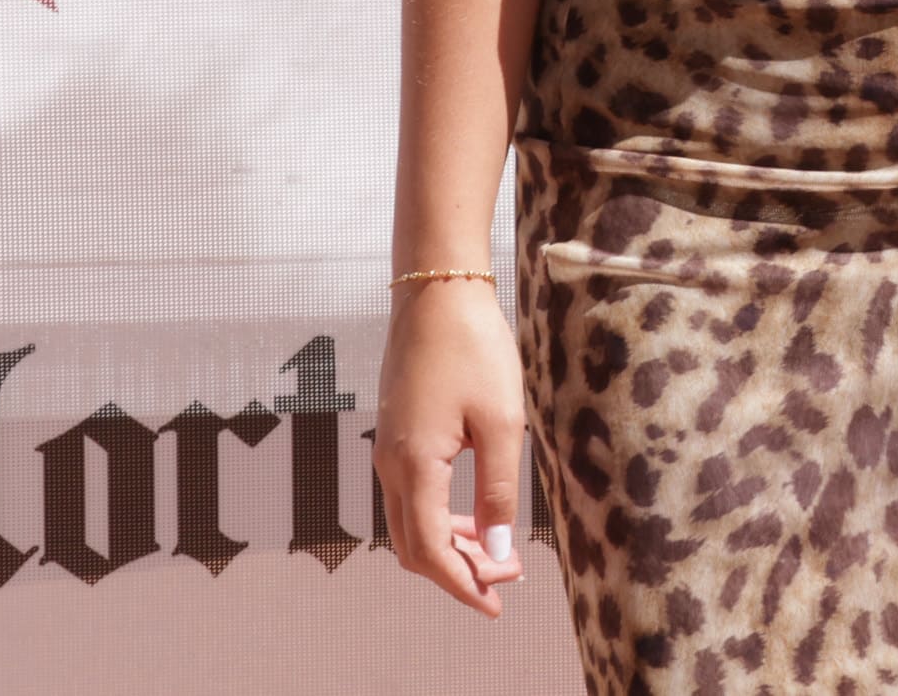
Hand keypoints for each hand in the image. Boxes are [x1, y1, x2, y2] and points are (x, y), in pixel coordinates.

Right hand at [374, 282, 529, 615]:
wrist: (437, 292)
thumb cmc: (474, 348)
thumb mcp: (501, 421)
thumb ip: (498, 489)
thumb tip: (498, 550)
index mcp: (414, 466)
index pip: (431, 552)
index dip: (462, 585)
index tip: (496, 605)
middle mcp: (390, 466)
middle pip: (415, 547)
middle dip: (459, 571)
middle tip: (508, 578)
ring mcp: (389, 451)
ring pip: (412, 524)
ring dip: (452, 547)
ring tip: (499, 554)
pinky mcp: (397, 436)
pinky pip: (413, 497)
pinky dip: (442, 518)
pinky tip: (477, 516)